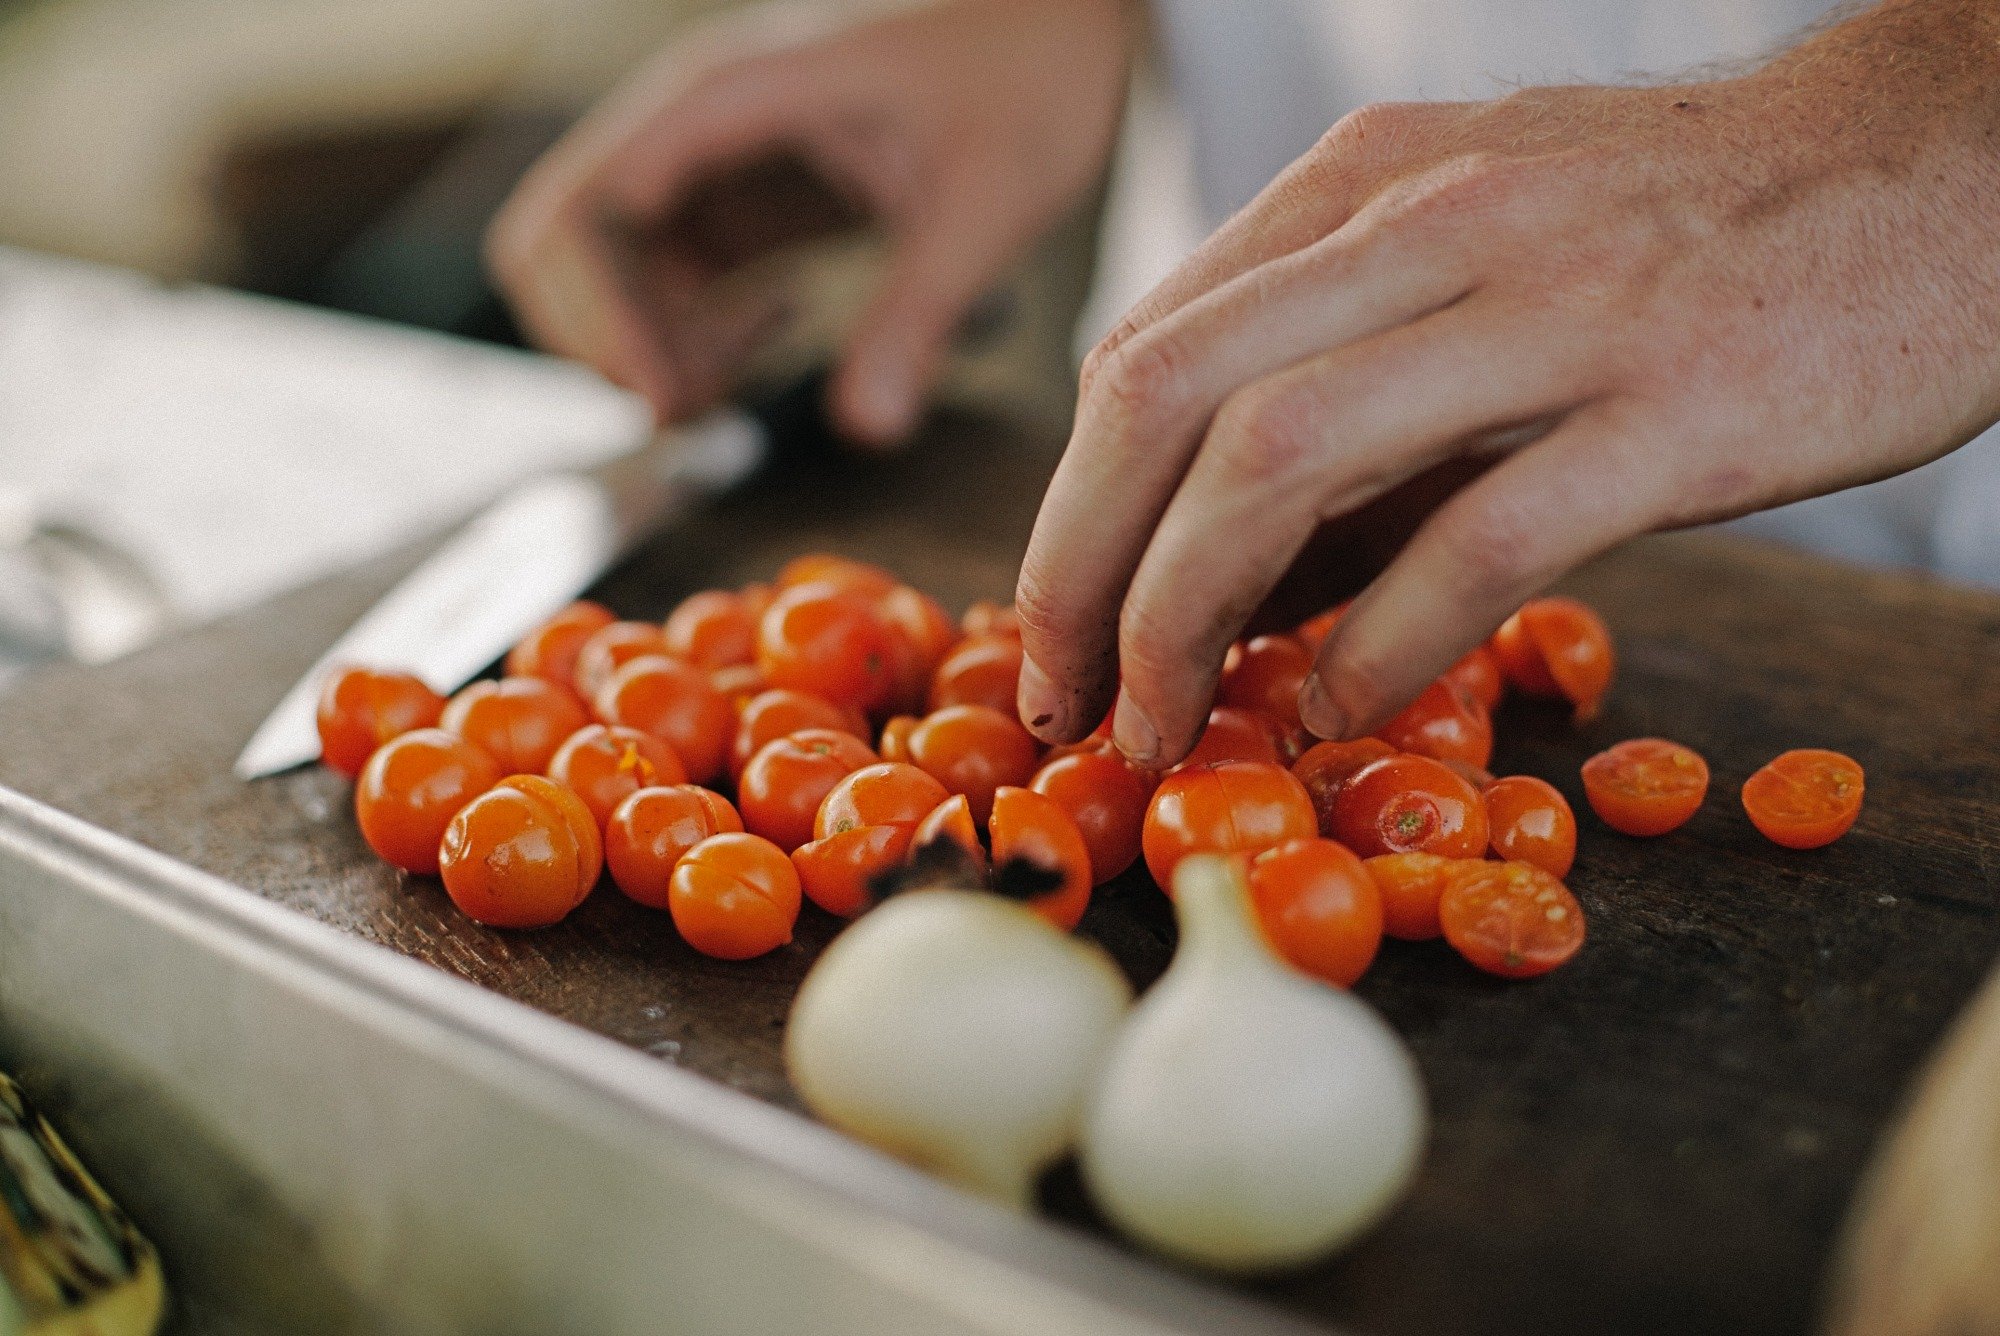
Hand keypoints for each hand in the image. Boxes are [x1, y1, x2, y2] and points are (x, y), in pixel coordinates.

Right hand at [487, 0, 1134, 443]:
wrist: (1064, 22)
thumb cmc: (1033, 67)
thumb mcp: (988, 198)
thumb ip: (921, 311)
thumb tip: (869, 425)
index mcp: (730, 97)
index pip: (593, 207)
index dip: (603, 314)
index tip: (668, 397)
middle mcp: (696, 123)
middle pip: (564, 241)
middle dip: (606, 340)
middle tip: (696, 406)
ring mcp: (713, 161)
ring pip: (609, 271)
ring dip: (648, 346)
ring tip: (744, 379)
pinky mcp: (744, 199)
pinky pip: (667, 280)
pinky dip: (690, 334)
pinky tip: (769, 342)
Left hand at [1014, 0, 1999, 765]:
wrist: (1941, 161)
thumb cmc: (1692, 230)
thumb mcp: (1482, 251)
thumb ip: (1348, 381)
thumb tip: (1228, 572)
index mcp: (1366, 185)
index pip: (1146, 350)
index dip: (1068, 507)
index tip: (1051, 628)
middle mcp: (1432, 222)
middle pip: (1167, 397)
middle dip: (1080, 571)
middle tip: (1063, 700)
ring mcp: (1550, 308)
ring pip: (1281, 457)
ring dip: (1186, 614)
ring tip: (1163, 723)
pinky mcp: (1670, 408)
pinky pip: (1478, 540)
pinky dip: (1381, 644)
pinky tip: (1341, 707)